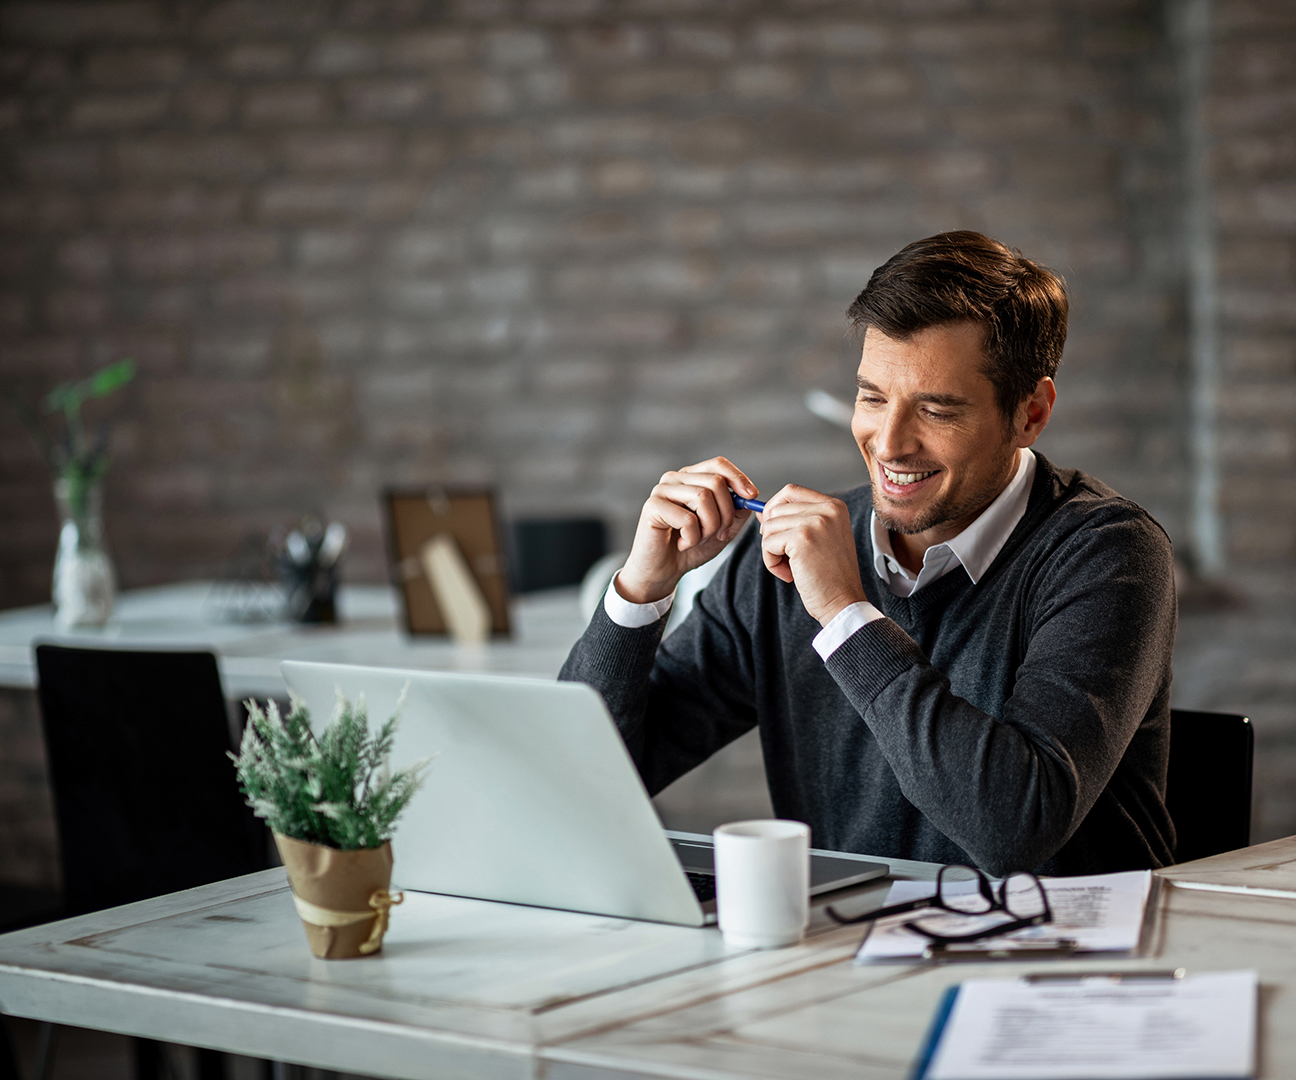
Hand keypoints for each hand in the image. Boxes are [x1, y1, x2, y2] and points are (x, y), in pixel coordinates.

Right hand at [617, 457, 757, 603]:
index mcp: (691, 478)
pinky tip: (683, 544)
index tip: (752, 497)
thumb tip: (749, 496)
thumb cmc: (690, 549)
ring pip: (703, 497)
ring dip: (709, 527)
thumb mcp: (722, 529)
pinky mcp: (652, 506)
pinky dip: (692, 538)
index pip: (718, 464)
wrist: (663, 572)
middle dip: (726, 513)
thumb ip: (736, 511)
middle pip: (716, 481)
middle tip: (720, 535)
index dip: (738, 478)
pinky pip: (687, 519)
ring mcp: (662, 490)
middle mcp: (675, 479)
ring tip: (699, 540)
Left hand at [758, 485, 866, 625]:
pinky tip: (789, 575)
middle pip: (776, 509)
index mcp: (834, 506)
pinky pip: (768, 544)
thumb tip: (761, 512)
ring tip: (791, 568)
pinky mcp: (802, 538)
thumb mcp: (820, 538)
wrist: (843, 602)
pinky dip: (771, 562)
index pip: (791, 491)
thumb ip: (796, 521)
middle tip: (786, 558)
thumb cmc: (830, 576)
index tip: (775, 532)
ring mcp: (815, 521)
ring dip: (772, 551)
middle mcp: (827, 509)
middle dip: (772, 535)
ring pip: (769, 527)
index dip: (774, 508)